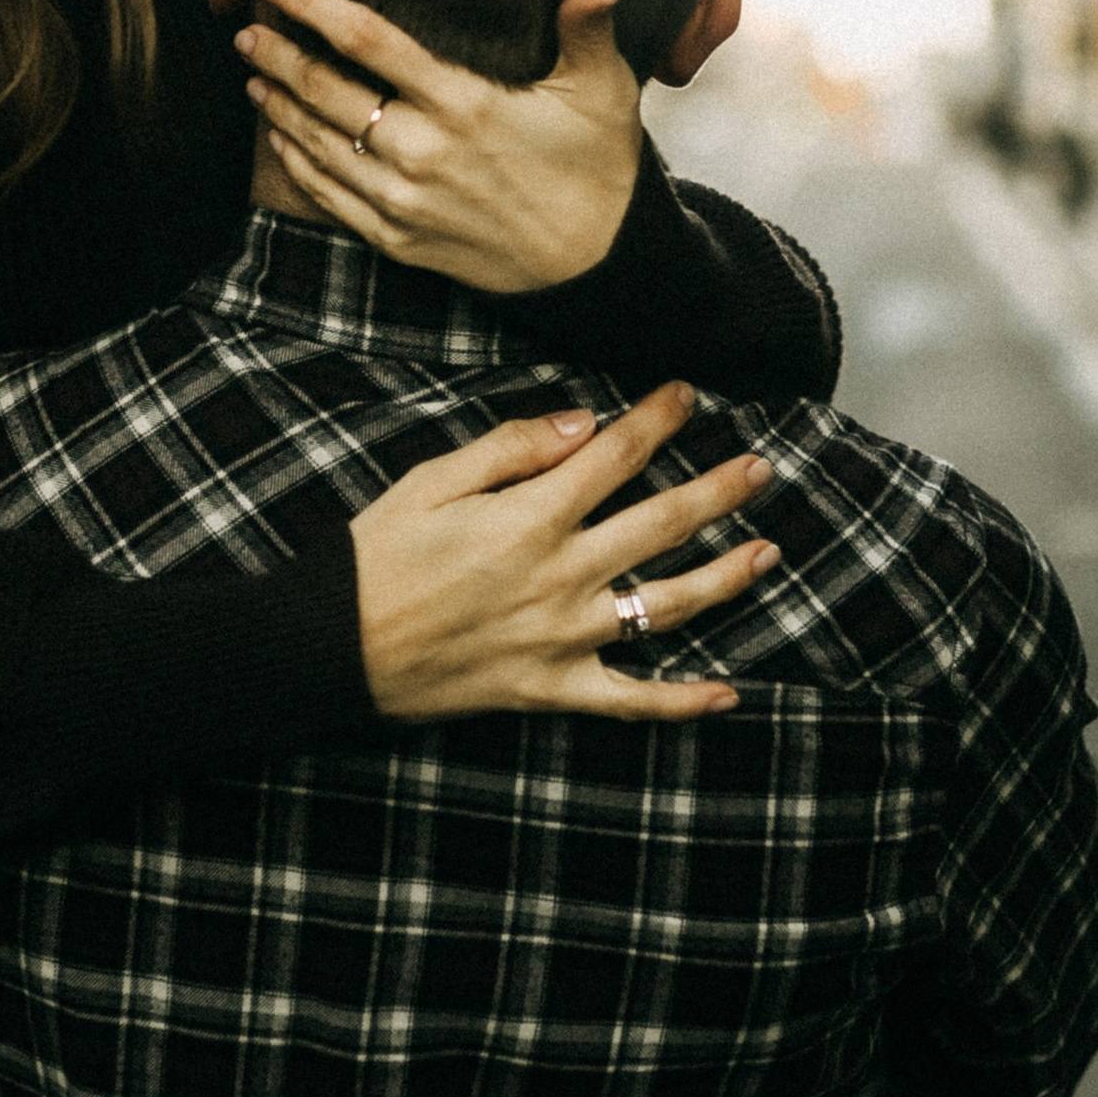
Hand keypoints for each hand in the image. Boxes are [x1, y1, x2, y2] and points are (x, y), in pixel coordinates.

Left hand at [238, 0, 640, 296]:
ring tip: (253, 71)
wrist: (592, 264)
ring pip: (318, 142)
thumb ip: (588, 31)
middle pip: (325, 89)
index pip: (369, 40)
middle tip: (247, 25)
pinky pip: (328, 195)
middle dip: (278, 52)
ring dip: (278, 104)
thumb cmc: (597, 166)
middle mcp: (423, 151)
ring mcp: (404, 200)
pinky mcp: (397, 238)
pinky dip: (297, 162)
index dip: (312, 3)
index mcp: (464, 104)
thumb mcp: (603, 93)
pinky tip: (278, 136)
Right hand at [350, 380, 778, 722]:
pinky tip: (728, 693)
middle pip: (662, 524)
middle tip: (762, 467)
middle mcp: (561, 577)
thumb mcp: (429, 481)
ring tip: (769, 552)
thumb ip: (512, 447)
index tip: (689, 394)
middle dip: (719, 489)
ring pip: (667, 607)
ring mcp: (563, 639)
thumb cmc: (373, 559)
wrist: (328, 651)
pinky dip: (682, 703)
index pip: (616, 456)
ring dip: (726, 577)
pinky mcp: (551, 690)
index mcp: (530, 518)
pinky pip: (631, 701)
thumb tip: (586, 423)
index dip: (658, 420)